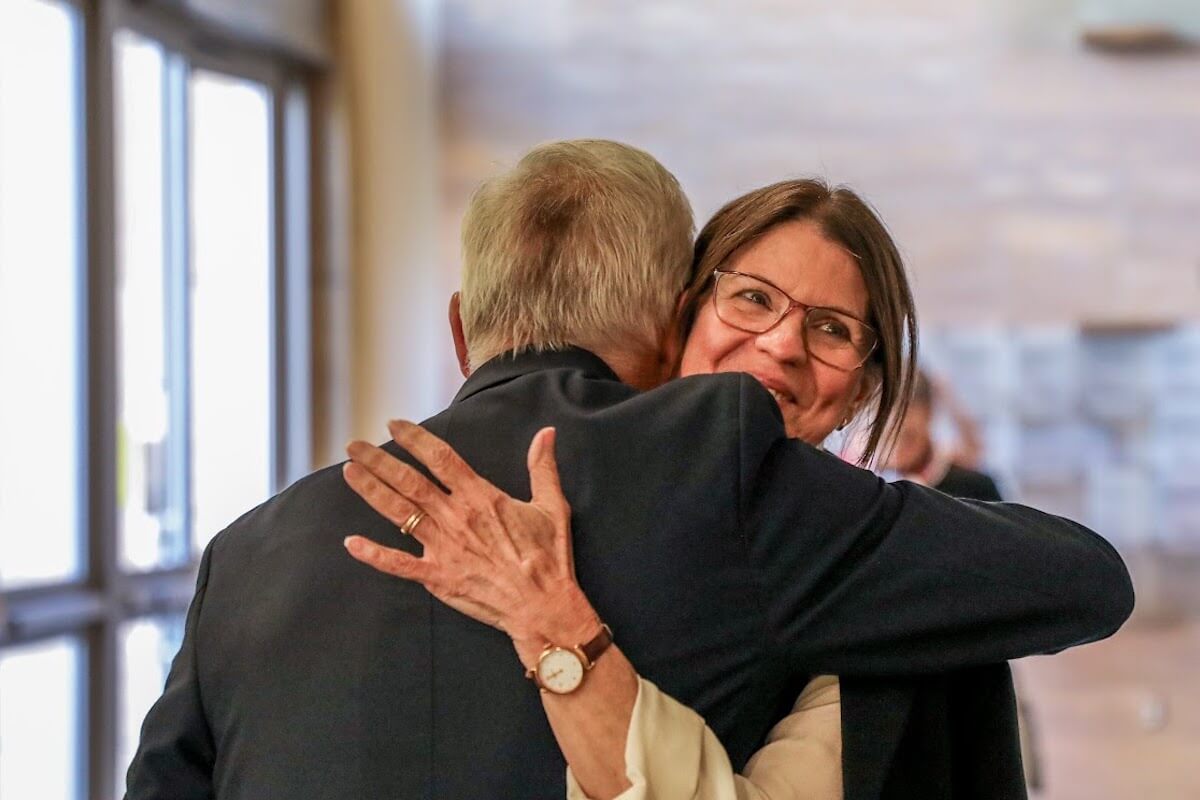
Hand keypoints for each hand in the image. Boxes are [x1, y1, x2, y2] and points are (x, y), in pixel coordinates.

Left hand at [342, 421, 599, 666]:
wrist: (542, 605)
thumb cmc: (549, 556)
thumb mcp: (552, 506)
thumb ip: (543, 467)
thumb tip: (547, 432)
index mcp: (481, 497)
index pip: (440, 458)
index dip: (415, 439)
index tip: (394, 425)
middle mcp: (456, 517)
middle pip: (409, 481)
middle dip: (379, 461)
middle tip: (354, 446)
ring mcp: (443, 547)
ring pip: (399, 513)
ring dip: (371, 491)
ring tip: (349, 473)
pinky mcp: (437, 577)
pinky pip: (398, 564)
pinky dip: (373, 554)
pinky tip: (350, 543)